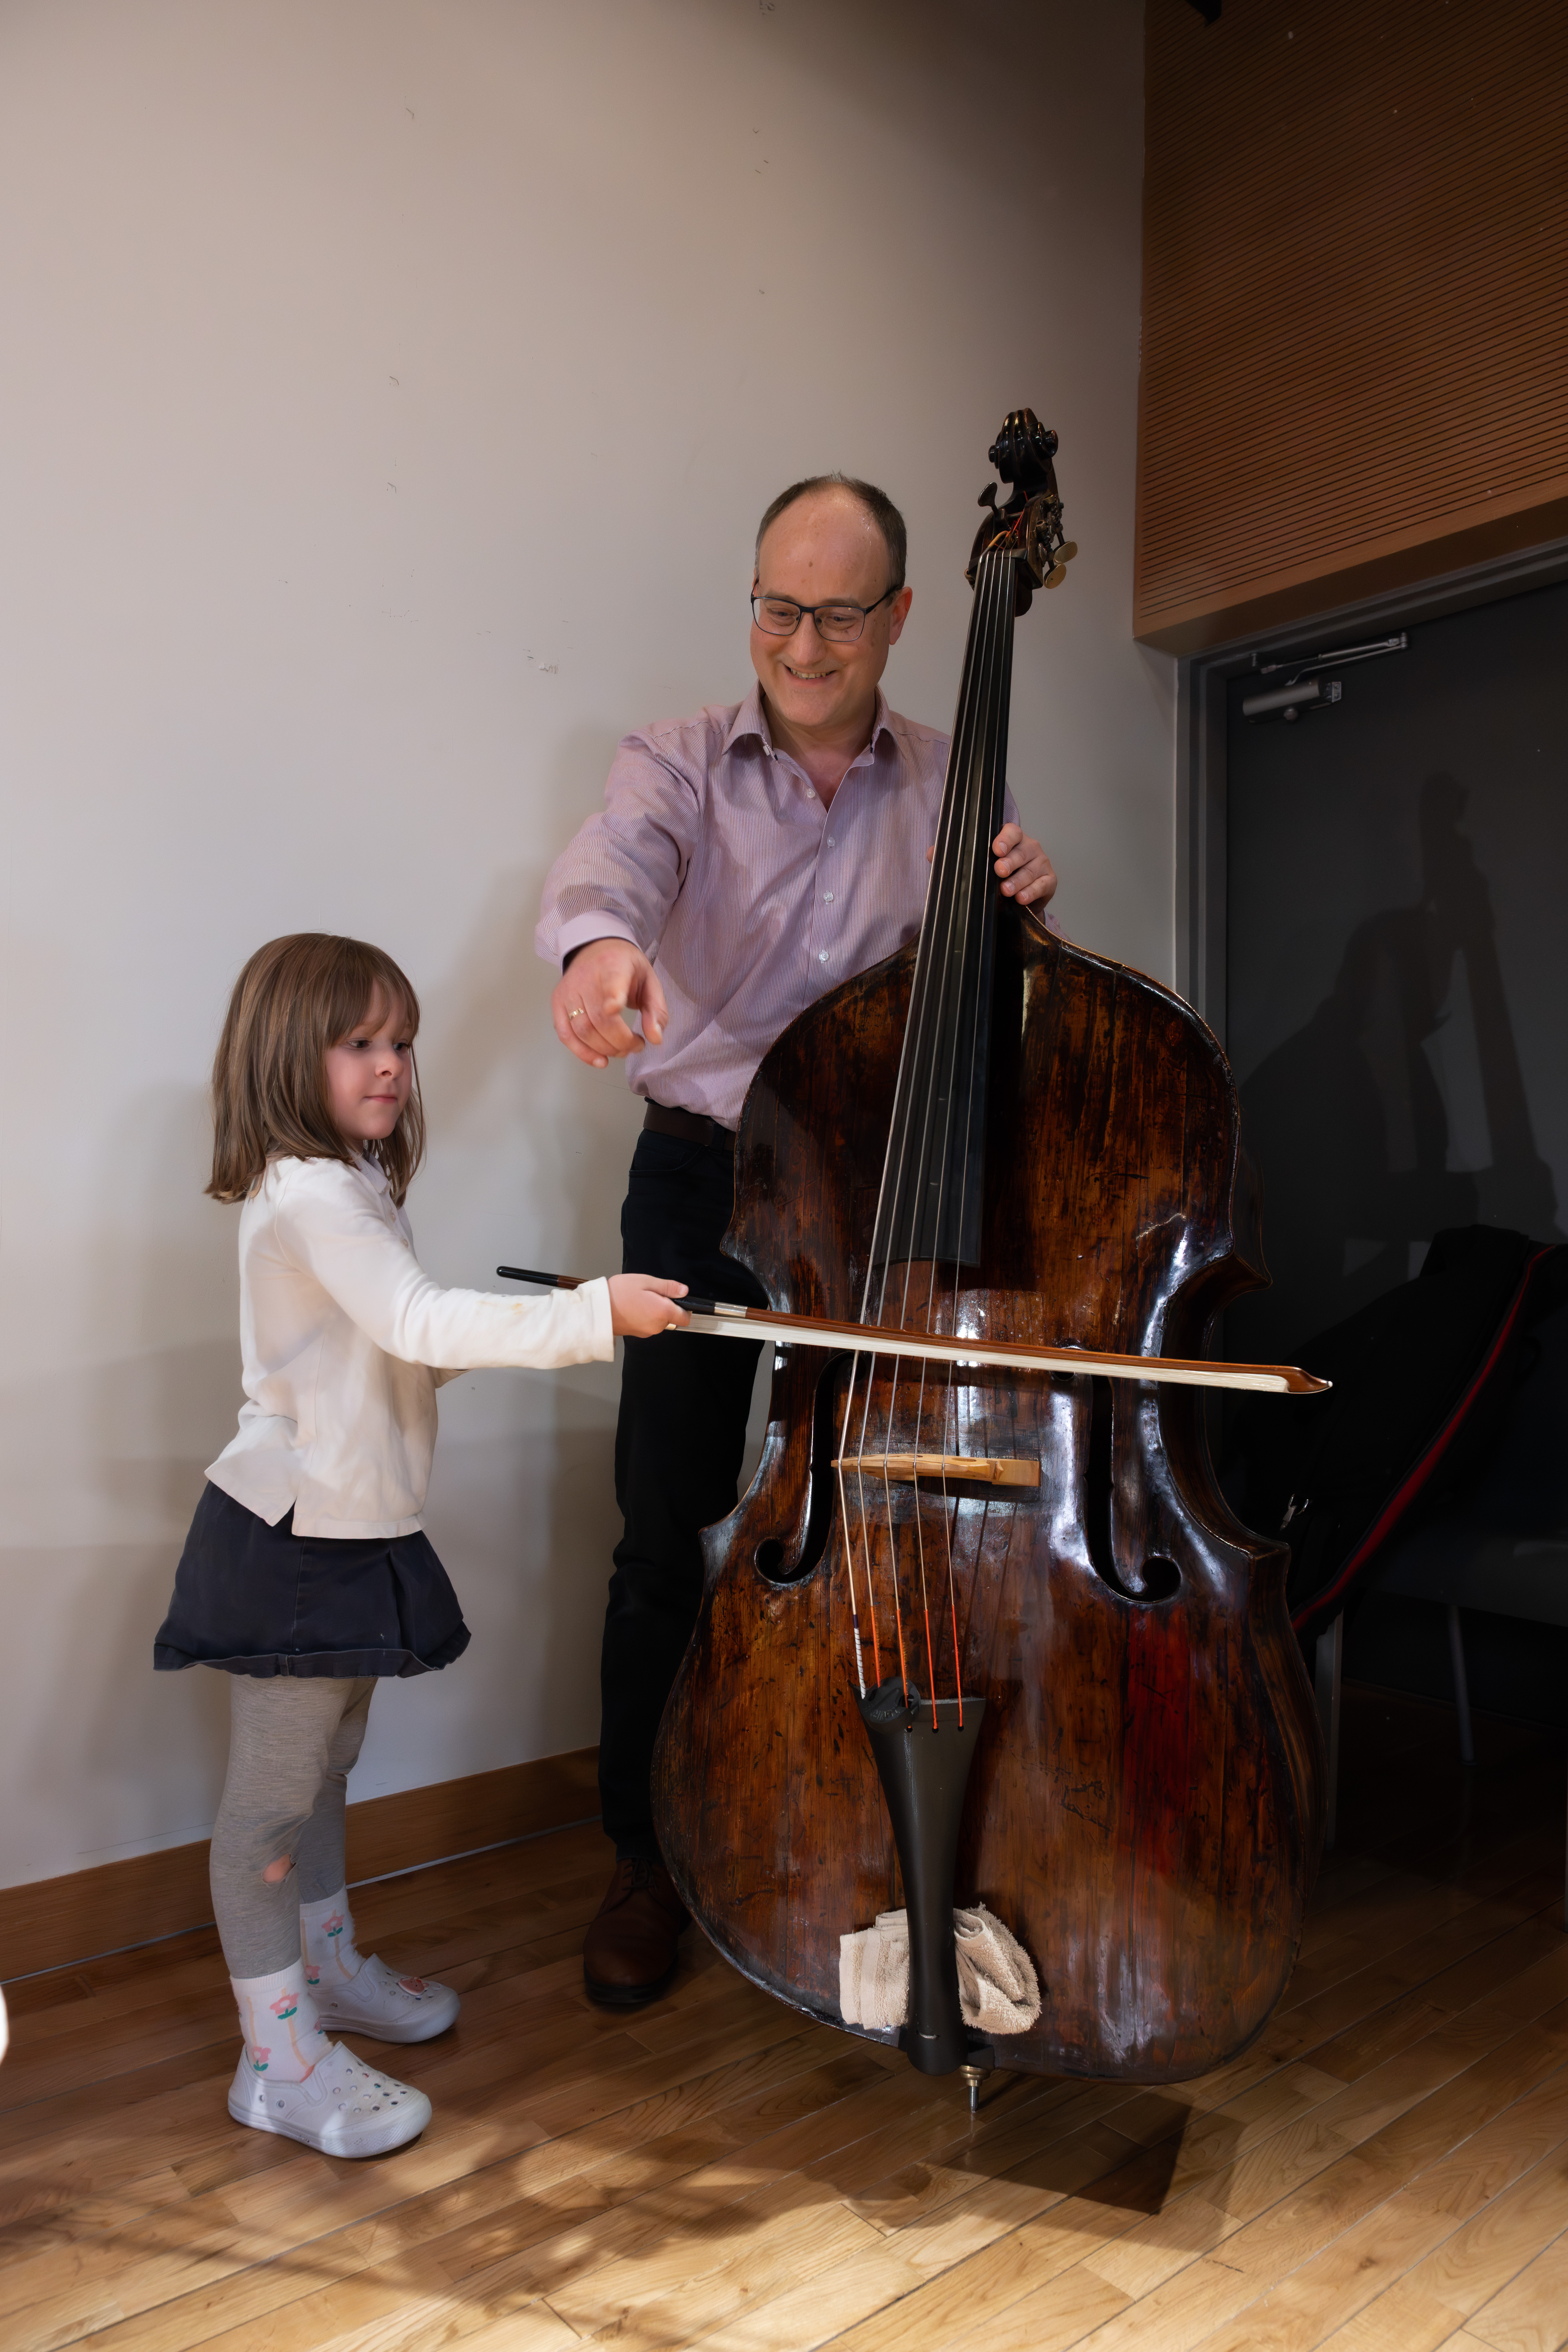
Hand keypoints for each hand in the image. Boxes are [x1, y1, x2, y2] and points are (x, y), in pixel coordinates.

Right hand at [552, 938, 669, 1067]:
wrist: (595, 947)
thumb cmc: (624, 966)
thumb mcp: (649, 980)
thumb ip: (656, 1009)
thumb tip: (656, 1038)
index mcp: (613, 965)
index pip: (611, 982)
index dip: (613, 997)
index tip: (615, 1008)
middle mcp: (586, 977)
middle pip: (599, 1019)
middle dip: (620, 1042)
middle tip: (635, 1046)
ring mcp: (568, 990)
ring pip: (582, 1030)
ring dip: (604, 1049)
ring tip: (621, 1050)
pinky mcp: (558, 1002)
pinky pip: (565, 1033)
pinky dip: (582, 1052)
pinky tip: (599, 1060)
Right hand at [607, 1274, 689, 1336]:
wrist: (597, 1311)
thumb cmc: (619, 1293)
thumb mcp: (645, 1281)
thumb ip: (668, 1287)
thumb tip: (684, 1291)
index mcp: (663, 1312)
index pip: (685, 1317)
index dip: (683, 1307)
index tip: (674, 1297)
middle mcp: (658, 1326)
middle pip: (672, 1318)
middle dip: (665, 1306)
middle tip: (649, 1293)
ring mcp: (647, 1332)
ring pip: (660, 1321)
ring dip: (654, 1311)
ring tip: (639, 1299)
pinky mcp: (638, 1334)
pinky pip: (649, 1325)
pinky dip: (645, 1316)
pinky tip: (633, 1307)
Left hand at [925, 826, 1057, 908]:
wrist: (1016, 900)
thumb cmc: (995, 878)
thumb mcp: (975, 868)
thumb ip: (956, 858)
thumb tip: (931, 853)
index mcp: (1011, 839)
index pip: (1011, 831)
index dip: (1004, 838)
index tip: (995, 848)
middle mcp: (1029, 847)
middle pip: (1022, 850)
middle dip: (1010, 861)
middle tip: (998, 871)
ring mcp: (1041, 863)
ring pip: (1031, 869)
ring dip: (1018, 881)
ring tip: (1007, 891)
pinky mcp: (1049, 881)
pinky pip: (1043, 885)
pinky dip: (1032, 892)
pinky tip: (1022, 899)